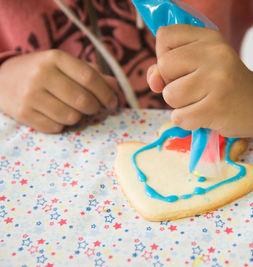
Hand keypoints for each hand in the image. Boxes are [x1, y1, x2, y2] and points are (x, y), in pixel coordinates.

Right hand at [0, 49, 122, 132]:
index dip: (107, 93)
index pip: (90, 78)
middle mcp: (42, 75)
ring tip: (73, 109)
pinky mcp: (23, 114)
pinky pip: (56, 128)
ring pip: (71, 117)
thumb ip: (93, 74)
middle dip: (95, 108)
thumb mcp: (66, 65)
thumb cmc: (45, 72)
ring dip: (78, 117)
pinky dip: (62, 125)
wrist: (3, 78)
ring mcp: (30, 95)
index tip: (113, 102)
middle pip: (83, 100)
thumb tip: (115, 88)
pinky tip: (56, 115)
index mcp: (56, 58)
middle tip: (94, 107)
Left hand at [147, 24, 252, 136]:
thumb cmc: (226, 84)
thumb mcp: (202, 65)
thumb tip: (153, 81)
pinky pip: (180, 117)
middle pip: (164, 66)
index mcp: (210, 38)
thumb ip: (169, 67)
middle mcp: (215, 54)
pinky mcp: (217, 107)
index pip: (165, 36)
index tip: (183, 67)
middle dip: (172, 83)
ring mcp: (218, 80)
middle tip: (195, 88)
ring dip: (180, 105)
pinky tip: (204, 117)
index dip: (165, 55)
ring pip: (170, 94)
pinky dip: (187, 122)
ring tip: (201, 103)